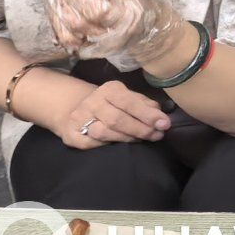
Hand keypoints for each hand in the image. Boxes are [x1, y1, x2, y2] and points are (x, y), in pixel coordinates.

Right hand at [41, 74, 170, 149]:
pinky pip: (91, 144)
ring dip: (126, 138)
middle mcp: (92, 101)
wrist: (77, 109)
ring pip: (104, 133)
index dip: (148, 115)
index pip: (129, 102)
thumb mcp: (128, 98)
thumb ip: (144, 105)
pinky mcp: (70, 134)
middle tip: (157, 135)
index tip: (164, 124)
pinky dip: (107, 145)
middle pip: (117, 119)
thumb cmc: (112, 104)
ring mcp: (78, 118)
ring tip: (141, 139)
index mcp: (110, 89)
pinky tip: (118, 144)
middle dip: (140, 129)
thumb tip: (160, 114)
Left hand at [45, 0, 185, 61]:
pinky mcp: (89, 52)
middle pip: (78, 22)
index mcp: (128, 18)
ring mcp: (99, 48)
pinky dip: (58, 23)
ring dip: (56, 10)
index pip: (97, 10)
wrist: (153, 32)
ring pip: (68, 34)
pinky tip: (58, 7)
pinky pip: (67, 41)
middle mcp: (112, 37)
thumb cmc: (145, 3)